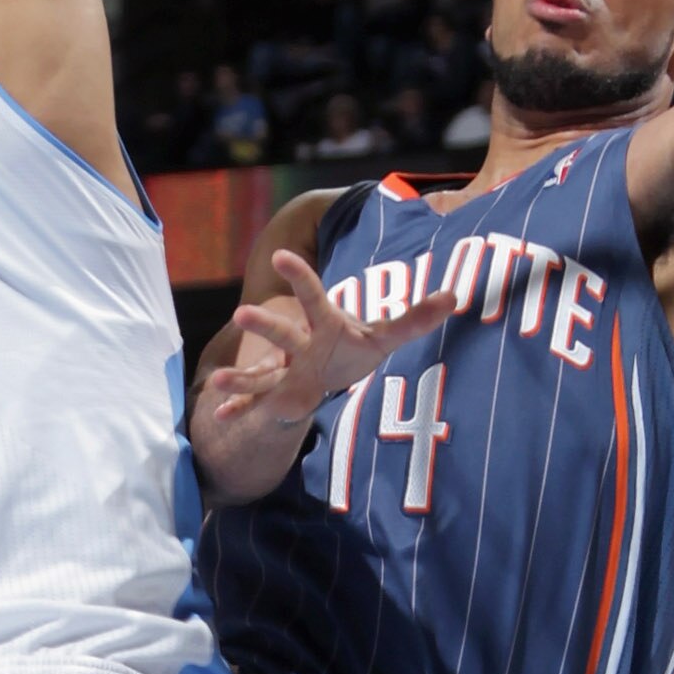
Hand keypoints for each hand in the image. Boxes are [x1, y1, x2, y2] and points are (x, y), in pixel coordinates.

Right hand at [196, 248, 464, 453]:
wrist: (327, 369)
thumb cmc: (354, 347)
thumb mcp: (385, 336)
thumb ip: (415, 318)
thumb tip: (455, 296)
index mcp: (323, 324)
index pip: (313, 296)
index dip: (300, 276)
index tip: (281, 255)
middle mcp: (298, 344)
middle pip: (281, 332)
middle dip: (263, 325)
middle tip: (241, 315)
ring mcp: (283, 371)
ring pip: (260, 372)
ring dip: (240, 376)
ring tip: (218, 381)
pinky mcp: (275, 396)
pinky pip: (255, 403)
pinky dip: (237, 410)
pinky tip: (219, 418)